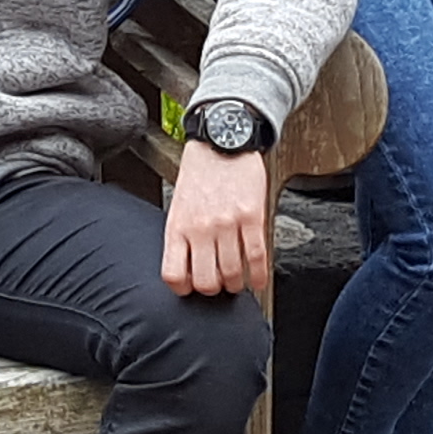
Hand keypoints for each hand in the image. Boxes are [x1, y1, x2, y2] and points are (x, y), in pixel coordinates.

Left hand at [162, 142, 271, 299]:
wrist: (222, 143)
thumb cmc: (200, 174)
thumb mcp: (178, 206)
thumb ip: (181, 236)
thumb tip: (187, 267)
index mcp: (178, 226)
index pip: (174, 275)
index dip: (183, 289)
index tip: (191, 288)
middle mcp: (200, 228)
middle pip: (206, 282)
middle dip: (213, 290)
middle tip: (218, 285)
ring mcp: (227, 224)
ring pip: (232, 274)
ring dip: (236, 285)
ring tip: (237, 281)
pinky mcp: (252, 217)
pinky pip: (256, 257)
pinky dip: (258, 275)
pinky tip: (257, 280)